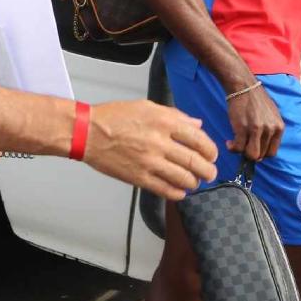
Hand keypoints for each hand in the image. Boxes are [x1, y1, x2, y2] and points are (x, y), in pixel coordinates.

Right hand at [82, 101, 217, 200]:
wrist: (88, 132)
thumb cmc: (114, 117)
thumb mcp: (147, 106)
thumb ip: (175, 115)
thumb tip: (196, 125)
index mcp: (163, 122)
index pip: (199, 139)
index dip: (210, 150)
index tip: (212, 155)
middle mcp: (159, 142)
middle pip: (196, 161)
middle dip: (208, 170)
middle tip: (210, 173)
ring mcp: (149, 162)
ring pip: (184, 179)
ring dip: (195, 182)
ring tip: (195, 182)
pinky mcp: (139, 178)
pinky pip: (166, 190)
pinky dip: (178, 193)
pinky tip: (179, 191)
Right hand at [226, 83, 284, 159]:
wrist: (243, 86)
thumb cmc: (255, 99)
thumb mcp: (272, 114)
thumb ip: (271, 129)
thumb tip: (263, 145)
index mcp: (279, 127)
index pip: (272, 152)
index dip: (261, 153)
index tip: (253, 148)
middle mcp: (270, 130)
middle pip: (261, 155)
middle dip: (250, 152)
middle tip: (243, 145)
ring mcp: (257, 130)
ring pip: (251, 155)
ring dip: (242, 152)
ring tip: (236, 144)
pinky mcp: (243, 129)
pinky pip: (238, 148)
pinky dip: (232, 148)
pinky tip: (229, 142)